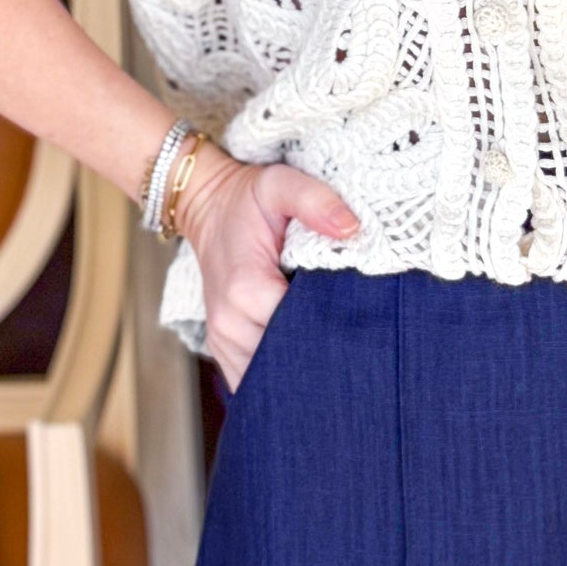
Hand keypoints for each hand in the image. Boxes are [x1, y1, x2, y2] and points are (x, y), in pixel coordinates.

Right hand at [173, 145, 359, 390]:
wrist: (208, 208)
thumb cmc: (248, 200)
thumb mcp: (281, 184)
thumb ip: (316, 202)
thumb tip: (351, 228)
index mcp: (246, 289)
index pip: (300, 330)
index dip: (334, 326)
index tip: (359, 316)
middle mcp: (229, 324)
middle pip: (287, 360)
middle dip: (322, 353)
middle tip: (356, 343)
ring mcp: (222, 341)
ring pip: (270, 378)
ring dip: (302, 369)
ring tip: (333, 351)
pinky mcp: (222, 349)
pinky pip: (252, 381)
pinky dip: (279, 377)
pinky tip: (305, 363)